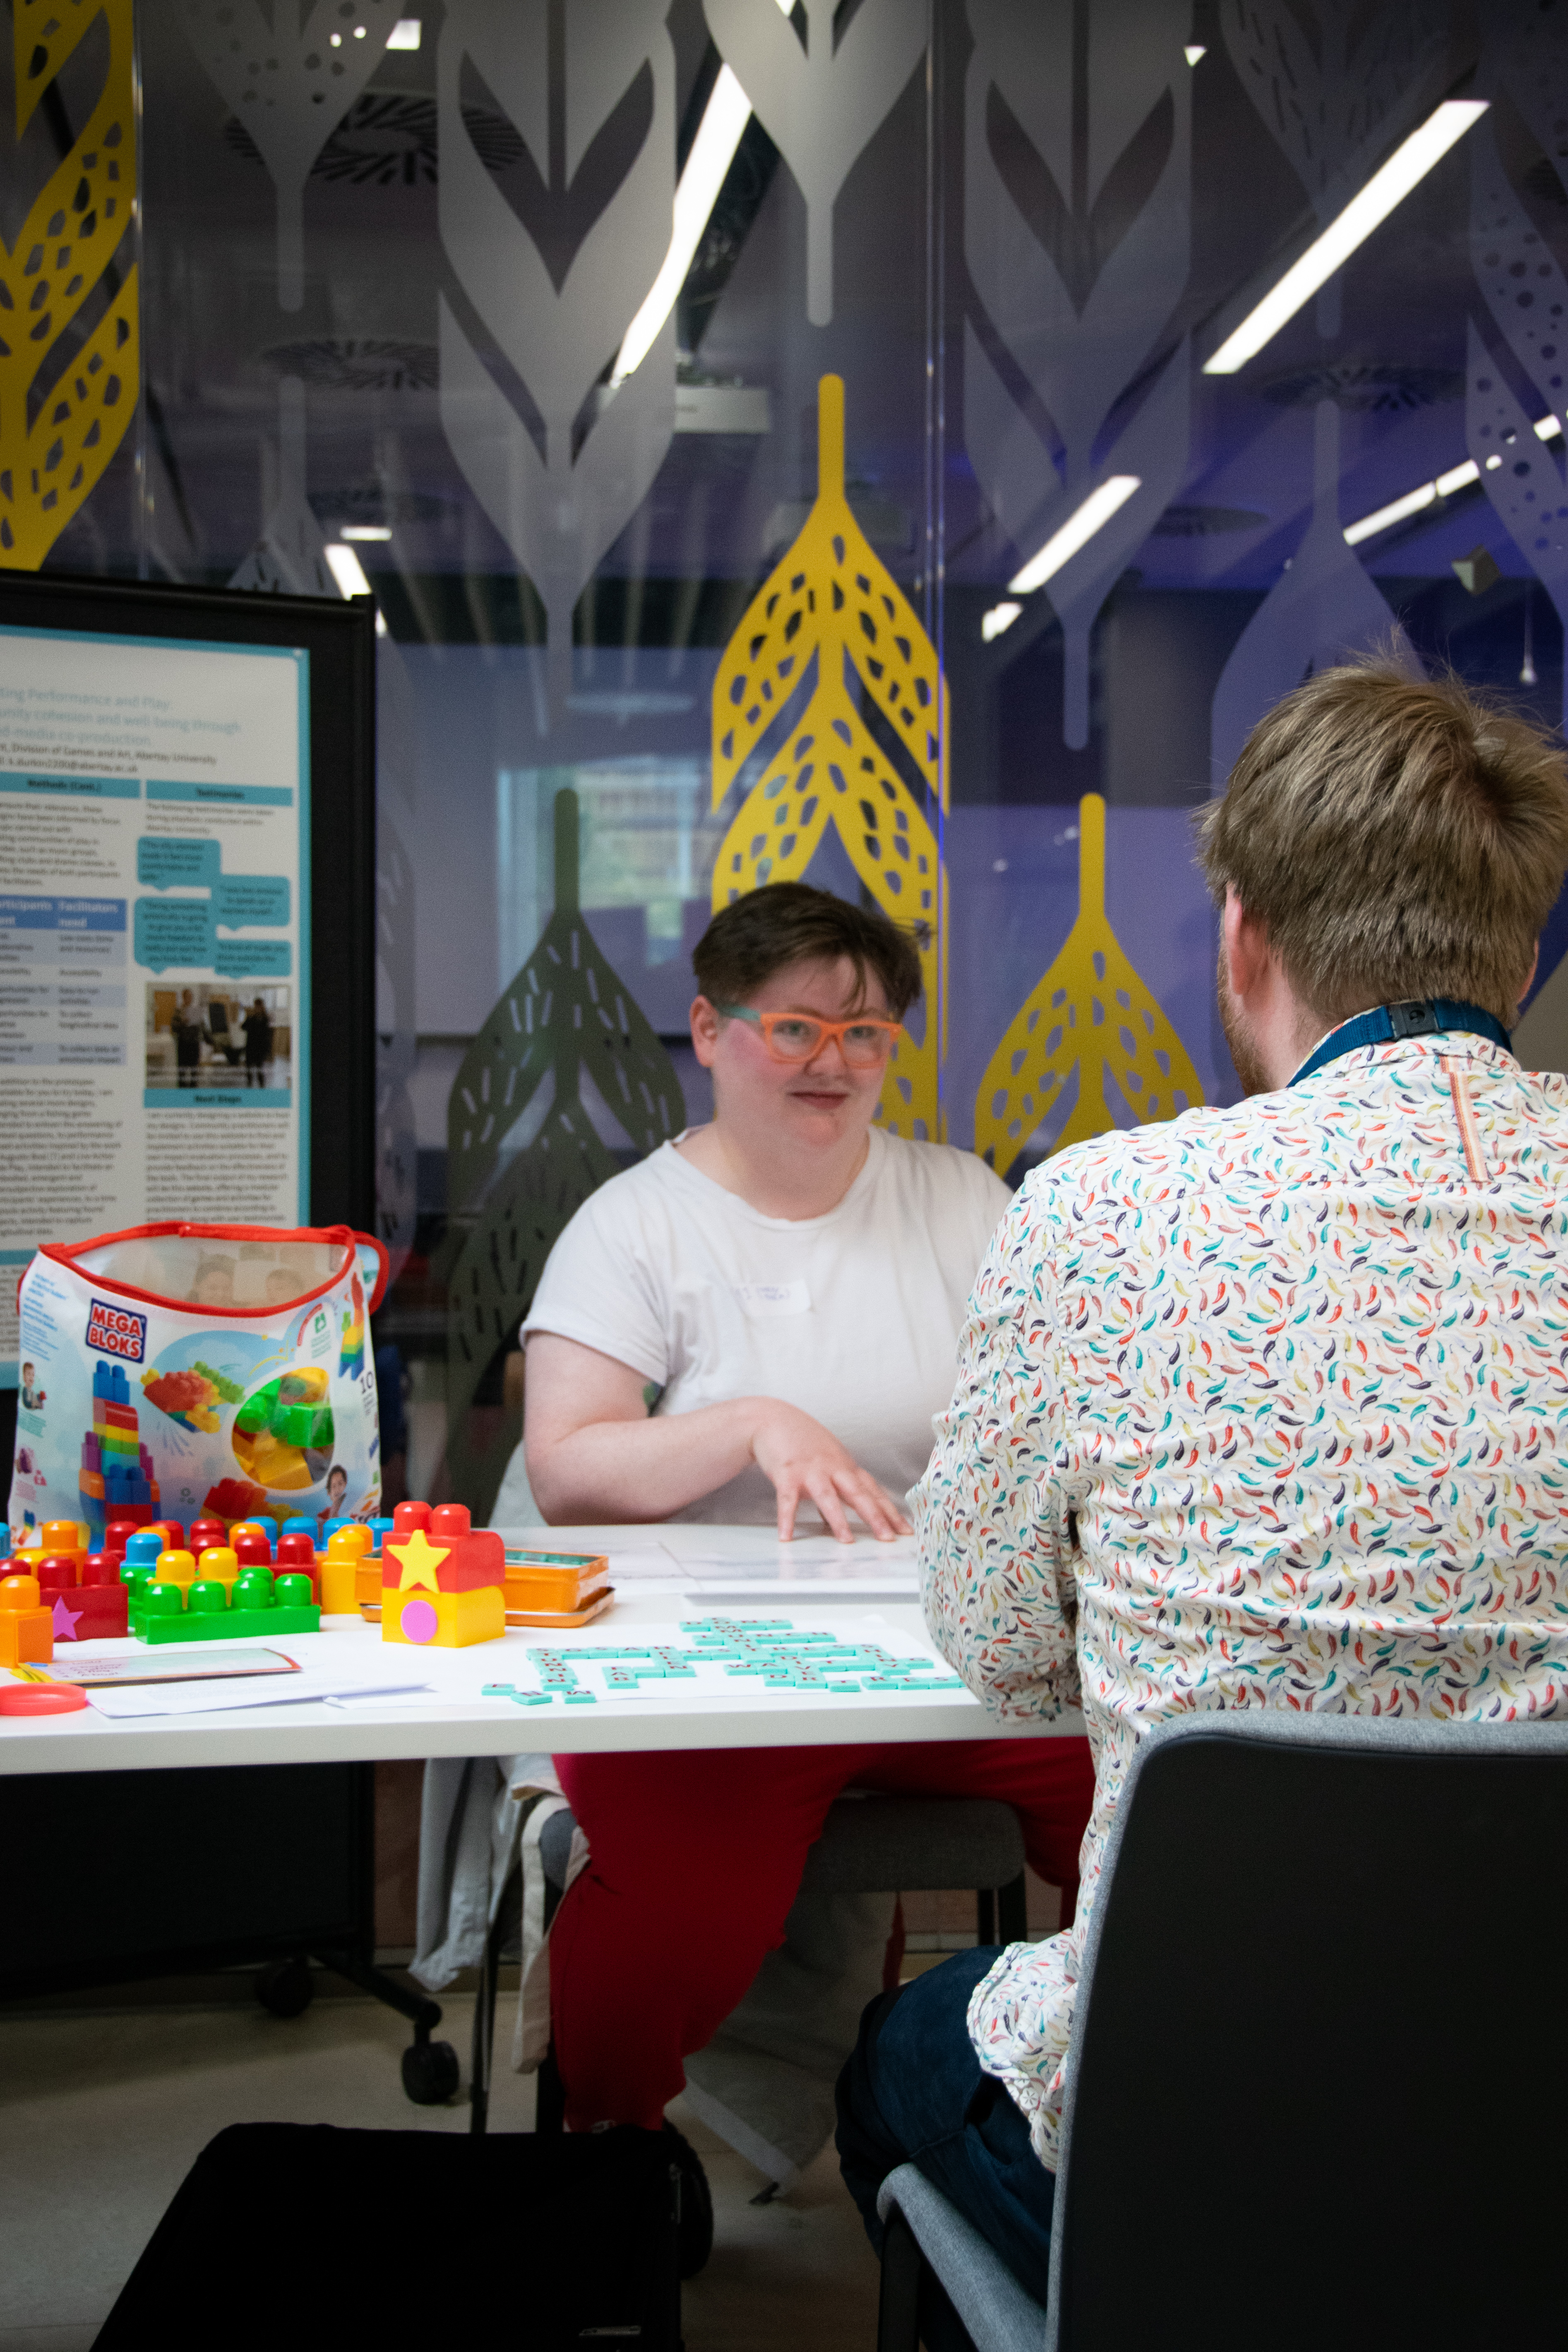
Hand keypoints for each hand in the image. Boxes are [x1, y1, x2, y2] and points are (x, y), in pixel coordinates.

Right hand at [748, 1400, 909, 1543]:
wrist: (774, 1418)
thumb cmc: (803, 1441)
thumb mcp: (827, 1462)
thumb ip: (837, 1489)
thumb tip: (838, 1520)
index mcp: (845, 1467)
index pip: (873, 1491)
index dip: (890, 1511)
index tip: (905, 1531)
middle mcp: (832, 1467)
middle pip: (858, 1493)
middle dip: (875, 1516)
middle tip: (888, 1537)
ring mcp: (810, 1470)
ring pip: (827, 1496)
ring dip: (838, 1519)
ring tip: (847, 1541)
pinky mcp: (786, 1472)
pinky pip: (787, 1498)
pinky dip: (787, 1518)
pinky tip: (787, 1536)